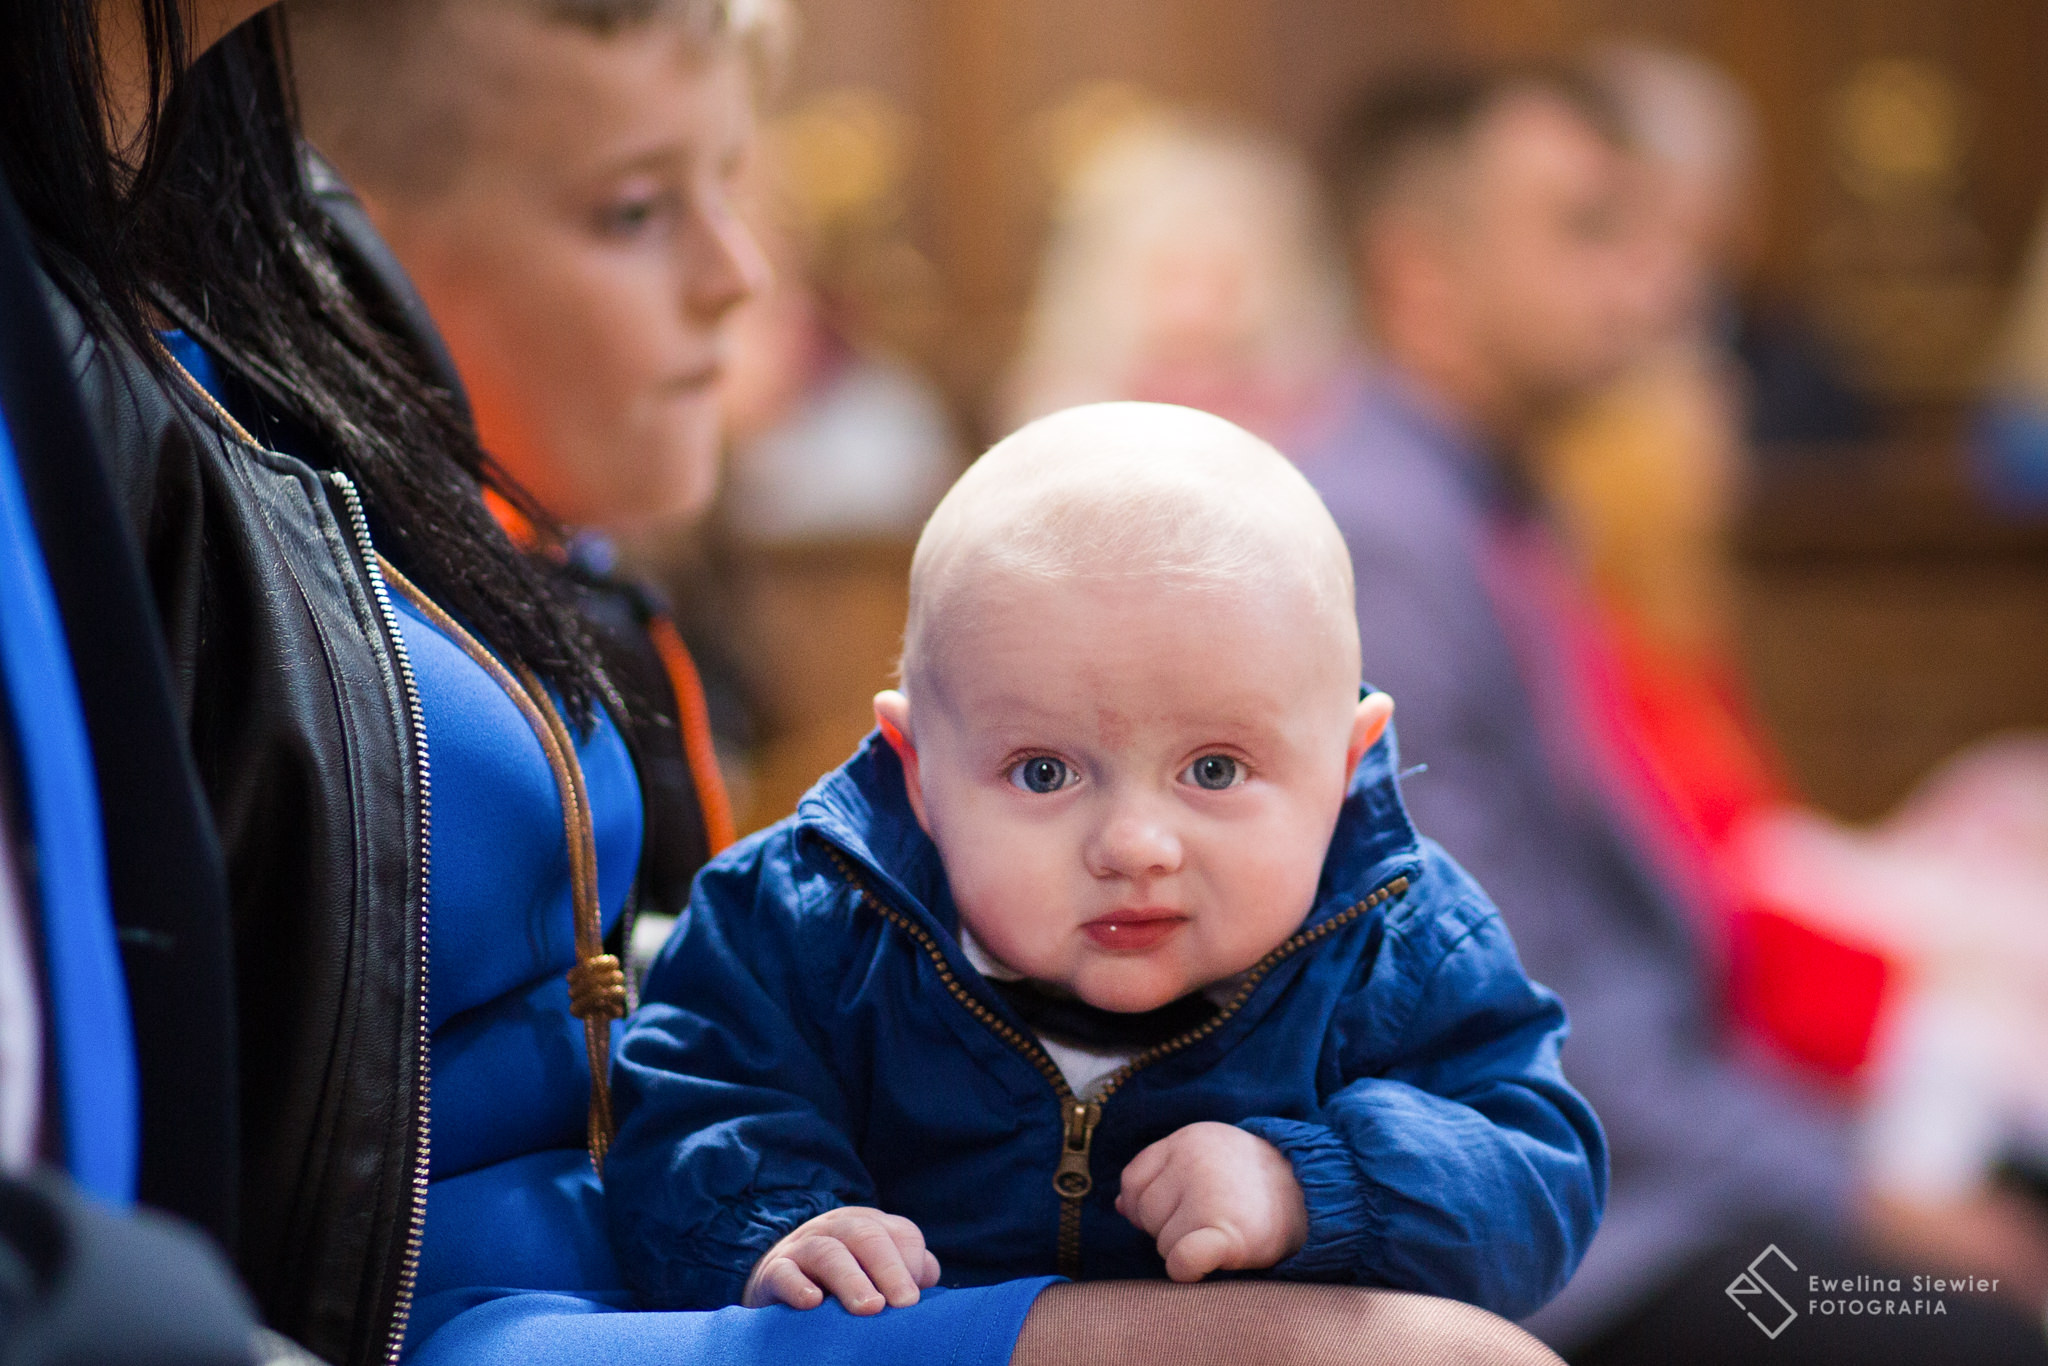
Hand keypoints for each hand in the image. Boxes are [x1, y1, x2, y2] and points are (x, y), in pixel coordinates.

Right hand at [742, 1206, 939, 1313]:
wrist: (776, 1276)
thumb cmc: (840, 1278)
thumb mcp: (874, 1268)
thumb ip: (906, 1270)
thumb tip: (927, 1277)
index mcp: (869, 1225)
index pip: (900, 1233)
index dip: (912, 1262)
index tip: (915, 1300)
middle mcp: (837, 1228)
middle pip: (866, 1236)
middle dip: (889, 1269)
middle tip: (904, 1304)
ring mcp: (803, 1247)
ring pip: (828, 1252)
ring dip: (851, 1279)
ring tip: (869, 1308)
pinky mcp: (773, 1271)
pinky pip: (784, 1273)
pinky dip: (797, 1286)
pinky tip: (812, 1302)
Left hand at [1115, 1121, 1307, 1281]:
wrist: (1314, 1194)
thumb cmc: (1253, 1182)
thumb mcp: (1207, 1158)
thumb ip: (1162, 1175)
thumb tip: (1120, 1205)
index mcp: (1187, 1139)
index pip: (1133, 1180)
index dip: (1145, 1204)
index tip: (1174, 1214)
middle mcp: (1193, 1161)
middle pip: (1146, 1213)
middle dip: (1168, 1227)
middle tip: (1207, 1222)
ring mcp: (1209, 1194)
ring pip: (1162, 1242)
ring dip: (1183, 1249)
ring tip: (1220, 1235)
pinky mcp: (1228, 1232)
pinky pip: (1183, 1259)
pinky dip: (1186, 1269)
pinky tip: (1202, 1266)